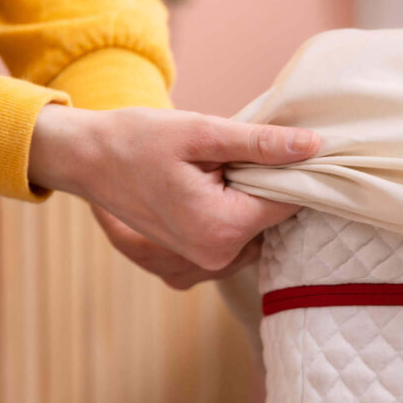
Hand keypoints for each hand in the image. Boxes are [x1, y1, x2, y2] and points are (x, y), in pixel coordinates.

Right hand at [28, 105, 319, 286]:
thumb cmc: (137, 140)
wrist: (88, 161)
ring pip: (256, 234)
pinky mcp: (196, 270)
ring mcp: (206, 269)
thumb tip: (313, 146)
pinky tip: (209, 195)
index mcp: (222, 228)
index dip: (293, 173)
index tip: (286, 150)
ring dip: (248, 205)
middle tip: (235, 158)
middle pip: (272, 221)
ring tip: (216, 175)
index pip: (287, 203)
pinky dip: (233, 220)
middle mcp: (217, 258)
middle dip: (266, 188)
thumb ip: (259, 144)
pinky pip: (236, 245)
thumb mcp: (200, 132)